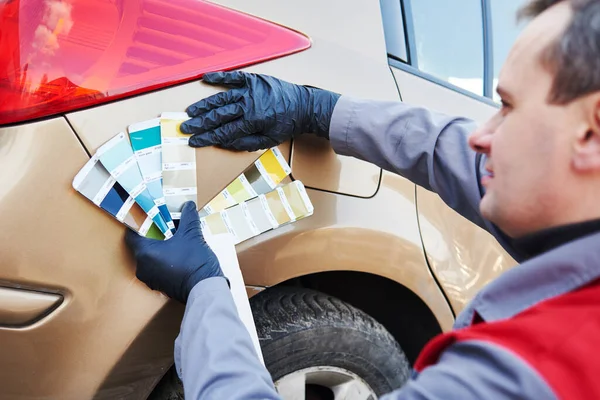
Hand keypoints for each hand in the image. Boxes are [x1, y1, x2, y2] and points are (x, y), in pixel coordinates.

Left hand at [125, 202, 223, 302]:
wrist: (204, 289)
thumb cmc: (194, 261)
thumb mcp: (192, 235)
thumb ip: (188, 217)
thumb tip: (188, 205)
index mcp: (145, 253)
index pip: (132, 234)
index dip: (139, 224)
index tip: (148, 217)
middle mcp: (142, 267)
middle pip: (142, 246)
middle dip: (152, 235)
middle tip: (164, 225)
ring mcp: (150, 279)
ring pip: (149, 258)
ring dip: (159, 248)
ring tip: (173, 238)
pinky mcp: (159, 286)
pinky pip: (156, 268)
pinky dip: (163, 260)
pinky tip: (177, 253)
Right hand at [180, 71, 340, 150]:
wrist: (304, 106)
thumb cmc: (286, 125)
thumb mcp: (268, 141)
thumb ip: (245, 143)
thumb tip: (223, 143)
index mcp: (252, 122)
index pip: (223, 132)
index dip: (206, 137)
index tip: (194, 141)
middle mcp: (248, 105)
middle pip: (218, 115)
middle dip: (200, 123)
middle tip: (185, 127)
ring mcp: (249, 90)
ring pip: (222, 98)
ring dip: (205, 105)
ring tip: (191, 111)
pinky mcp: (253, 79)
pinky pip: (233, 76)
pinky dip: (219, 76)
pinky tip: (205, 77)